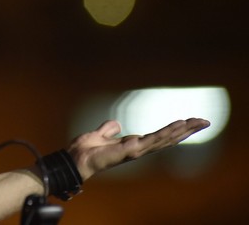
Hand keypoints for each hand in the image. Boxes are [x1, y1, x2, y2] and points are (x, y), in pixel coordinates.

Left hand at [68, 118, 210, 180]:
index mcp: (133, 144)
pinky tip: (179, 125)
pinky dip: (167, 132)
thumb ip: (108, 129)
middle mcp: (138, 148)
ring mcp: (136, 150)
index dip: (175, 130)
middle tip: (205, 121)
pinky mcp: (131, 150)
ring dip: (183, 130)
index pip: (159, 137)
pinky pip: (152, 139)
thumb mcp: (99, 135)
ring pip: (165, 138)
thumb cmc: (85, 150)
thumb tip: (116, 124)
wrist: (76, 159)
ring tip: (198, 122)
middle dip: (187, 130)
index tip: (189, 122)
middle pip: (168, 138)